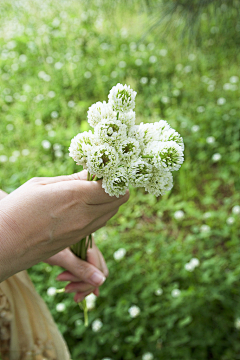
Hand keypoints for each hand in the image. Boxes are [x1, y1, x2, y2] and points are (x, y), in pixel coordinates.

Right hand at [0, 170, 128, 281]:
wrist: (5, 244)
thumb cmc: (18, 209)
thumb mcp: (42, 184)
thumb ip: (72, 179)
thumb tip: (92, 173)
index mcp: (77, 196)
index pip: (115, 187)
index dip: (116, 175)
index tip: (108, 167)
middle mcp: (86, 215)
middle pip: (120, 200)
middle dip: (116, 186)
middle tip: (103, 176)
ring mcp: (84, 229)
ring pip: (112, 212)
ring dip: (110, 198)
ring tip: (94, 188)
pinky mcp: (79, 239)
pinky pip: (100, 222)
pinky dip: (101, 210)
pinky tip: (86, 202)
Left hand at [45, 239, 108, 301]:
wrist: (28, 235)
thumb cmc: (41, 243)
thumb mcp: (61, 257)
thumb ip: (81, 269)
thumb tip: (101, 282)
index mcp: (88, 242)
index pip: (98, 267)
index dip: (86, 282)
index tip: (68, 289)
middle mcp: (90, 245)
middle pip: (98, 270)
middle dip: (84, 284)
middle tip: (67, 290)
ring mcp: (85, 250)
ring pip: (93, 271)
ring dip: (81, 283)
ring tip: (65, 288)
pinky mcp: (78, 254)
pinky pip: (86, 269)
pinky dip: (81, 280)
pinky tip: (77, 290)